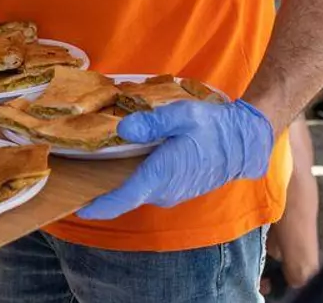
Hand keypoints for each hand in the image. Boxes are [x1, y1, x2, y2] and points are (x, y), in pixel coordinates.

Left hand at [76, 100, 274, 219]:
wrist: (244, 142)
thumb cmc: (213, 127)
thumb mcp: (182, 115)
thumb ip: (151, 123)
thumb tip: (123, 130)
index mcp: (159, 176)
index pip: (122, 199)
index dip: (98, 206)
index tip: (78, 207)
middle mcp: (162, 191)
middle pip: (124, 195)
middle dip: (101, 189)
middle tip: (78, 176)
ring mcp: (171, 193)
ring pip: (136, 191)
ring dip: (119, 183)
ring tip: (98, 166)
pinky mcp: (177, 190)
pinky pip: (148, 187)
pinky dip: (134, 179)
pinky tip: (127, 161)